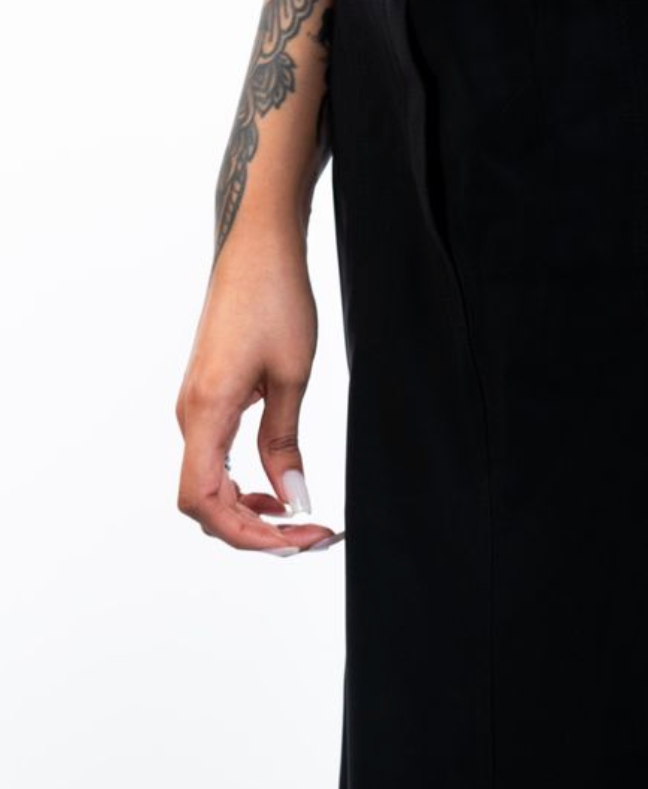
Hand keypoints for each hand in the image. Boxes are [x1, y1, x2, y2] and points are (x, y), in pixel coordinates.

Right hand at [175, 229, 340, 554]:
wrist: (256, 246)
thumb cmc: (275, 298)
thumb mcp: (293, 377)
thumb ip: (286, 444)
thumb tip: (294, 500)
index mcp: (206, 411)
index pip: (203, 500)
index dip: (247, 534)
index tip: (297, 539)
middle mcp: (191, 415)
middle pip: (205, 505)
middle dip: (257, 532)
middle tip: (313, 536)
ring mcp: (196, 410)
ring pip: (210, 489)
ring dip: (253, 515)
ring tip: (302, 520)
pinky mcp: (207, 403)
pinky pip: (216, 465)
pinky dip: (247, 490)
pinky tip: (280, 492)